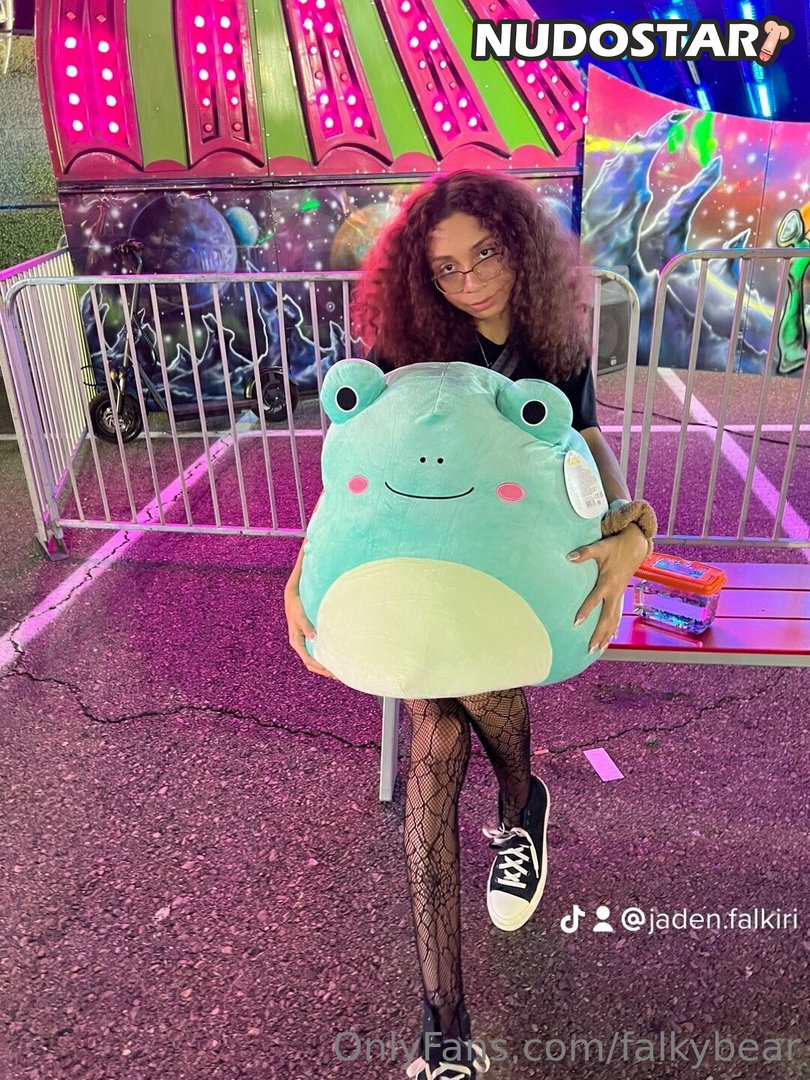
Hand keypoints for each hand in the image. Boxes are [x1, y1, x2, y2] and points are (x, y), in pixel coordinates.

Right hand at [284, 585, 336, 678]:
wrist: (292, 597)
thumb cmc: (297, 606)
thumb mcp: (301, 617)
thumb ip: (307, 627)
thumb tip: (313, 638)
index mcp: (296, 642)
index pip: (308, 660)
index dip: (320, 667)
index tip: (331, 671)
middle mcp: (299, 644)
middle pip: (311, 663)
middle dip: (323, 670)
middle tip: (337, 675)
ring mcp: (303, 642)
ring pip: (312, 659)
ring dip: (323, 666)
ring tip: (336, 670)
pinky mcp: (307, 638)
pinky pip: (314, 652)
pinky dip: (322, 657)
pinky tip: (331, 657)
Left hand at [567, 525, 648, 652]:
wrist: (635, 546)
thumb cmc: (616, 547)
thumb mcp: (600, 547)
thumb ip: (584, 553)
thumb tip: (569, 557)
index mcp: (608, 582)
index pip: (595, 599)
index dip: (586, 610)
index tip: (576, 622)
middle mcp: (615, 592)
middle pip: (607, 617)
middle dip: (599, 633)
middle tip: (590, 647)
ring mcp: (619, 596)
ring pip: (614, 620)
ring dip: (607, 636)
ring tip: (598, 650)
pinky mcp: (620, 596)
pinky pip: (617, 616)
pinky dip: (613, 629)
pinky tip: (609, 640)